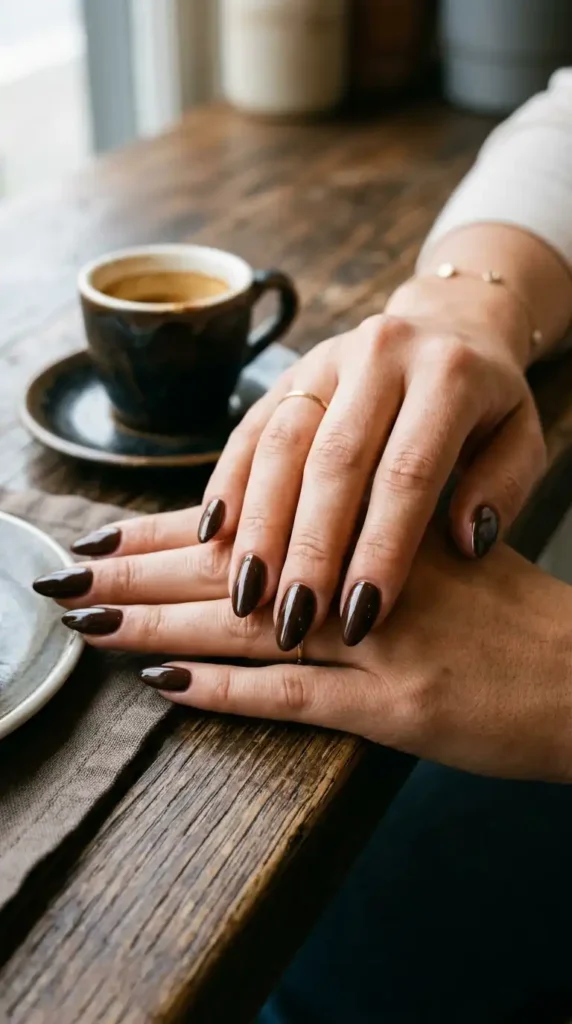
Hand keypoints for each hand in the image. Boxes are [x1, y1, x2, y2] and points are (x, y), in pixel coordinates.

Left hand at [34, 512, 571, 780]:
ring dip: (159, 628)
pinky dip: (227, 695)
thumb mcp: (435, 554)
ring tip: (90, 627)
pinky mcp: (397, 707)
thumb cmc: (509, 616)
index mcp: (370, 529)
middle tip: (65, 579)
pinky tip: (167, 690)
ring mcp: (379, 644)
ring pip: (246, 630)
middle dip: (139, 576)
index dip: (169, 532)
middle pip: (229, 574)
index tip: (102, 536)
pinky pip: (297, 698)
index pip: (249, 525)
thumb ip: (360, 543)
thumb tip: (277, 549)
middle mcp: (364, 577)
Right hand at [196, 275, 544, 650]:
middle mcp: (380, 355)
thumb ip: (504, 488)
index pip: (408, 471)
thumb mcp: (522, 438)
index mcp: (448, 374)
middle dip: (310, 548)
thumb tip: (465, 541)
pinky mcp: (288, 373)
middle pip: (333, 460)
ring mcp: (326, 359)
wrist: (450, 326)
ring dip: (259, 525)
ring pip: (280, 444)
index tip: (361, 616)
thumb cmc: (487, 405)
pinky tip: (215, 537)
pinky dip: (228, 484)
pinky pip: (248, 429)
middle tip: (294, 618)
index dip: (381, 547)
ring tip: (247, 594)